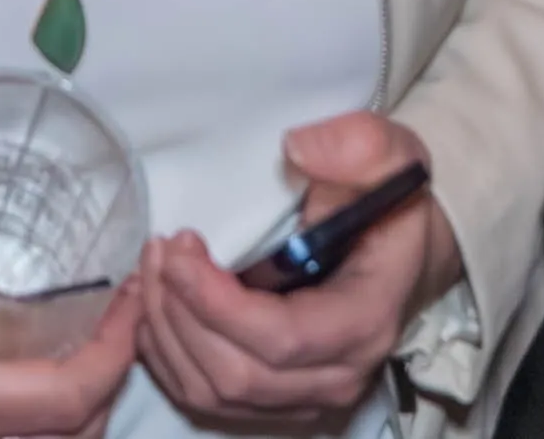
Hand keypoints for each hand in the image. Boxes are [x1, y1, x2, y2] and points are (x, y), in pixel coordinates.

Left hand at [138, 117, 455, 431]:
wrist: (394, 244)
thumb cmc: (384, 198)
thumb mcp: (388, 154)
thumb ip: (357, 145)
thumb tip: (299, 149)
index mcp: (365, 320)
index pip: (282, 339)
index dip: (219, 302)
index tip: (181, 248)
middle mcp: (336, 375)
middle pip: (237, 374)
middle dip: (181, 312)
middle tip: (158, 250)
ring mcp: (303, 395)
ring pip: (212, 392)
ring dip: (166, 332)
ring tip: (150, 269)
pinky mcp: (273, 398)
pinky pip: (202, 397)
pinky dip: (165, 354)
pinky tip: (152, 304)